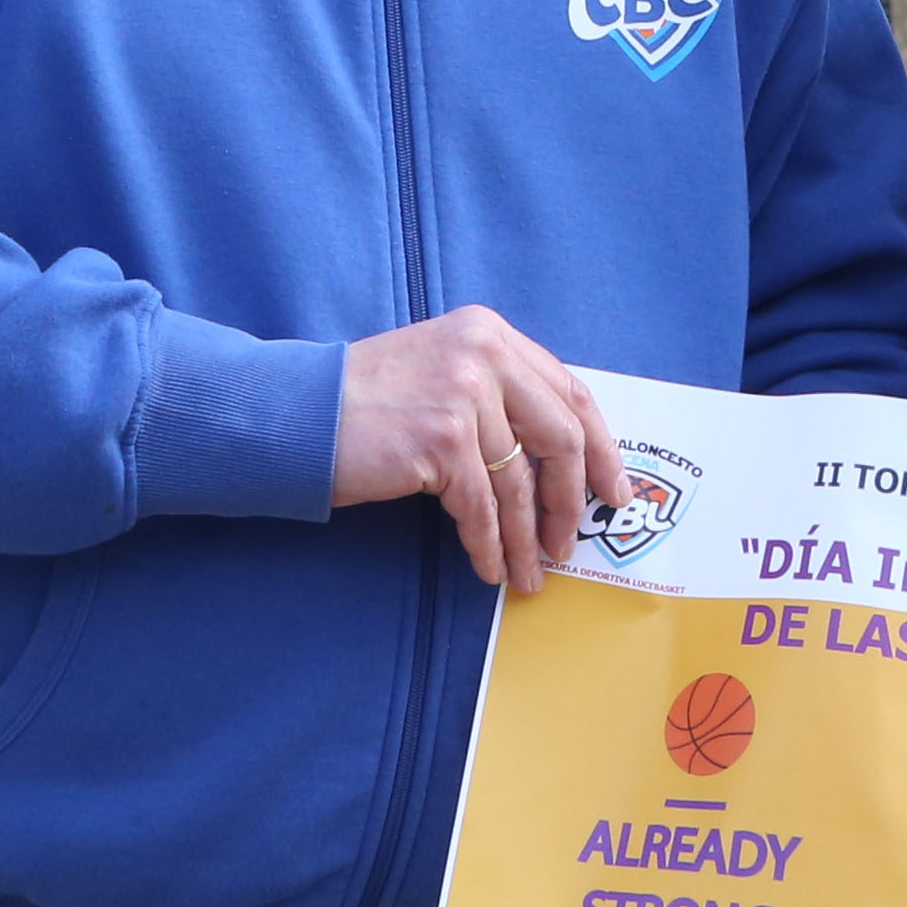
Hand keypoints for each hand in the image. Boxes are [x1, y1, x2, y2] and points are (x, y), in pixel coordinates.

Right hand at [333, 306, 621, 592]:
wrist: (295, 413)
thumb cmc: (365, 403)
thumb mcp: (442, 372)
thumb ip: (498, 394)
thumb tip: (559, 458)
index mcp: (490, 333)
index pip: (570, 392)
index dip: (599, 448)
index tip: (611, 491)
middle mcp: (484, 354)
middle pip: (559, 437)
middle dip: (569, 500)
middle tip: (568, 543)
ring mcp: (464, 394)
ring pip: (518, 485)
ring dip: (526, 539)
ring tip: (530, 573)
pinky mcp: (442, 439)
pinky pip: (481, 508)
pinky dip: (490, 545)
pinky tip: (490, 568)